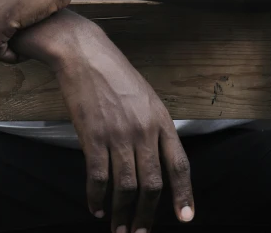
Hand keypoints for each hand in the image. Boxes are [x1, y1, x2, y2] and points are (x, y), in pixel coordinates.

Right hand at [53, 25, 194, 232]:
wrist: (86, 55)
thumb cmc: (116, 75)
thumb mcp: (146, 98)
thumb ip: (153, 128)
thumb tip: (156, 162)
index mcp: (161, 120)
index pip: (179, 164)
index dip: (183, 195)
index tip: (185, 218)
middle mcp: (143, 130)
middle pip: (152, 184)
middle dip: (147, 215)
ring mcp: (118, 134)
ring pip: (125, 186)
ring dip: (122, 213)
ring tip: (118, 229)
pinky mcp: (93, 136)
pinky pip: (97, 177)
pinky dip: (96, 198)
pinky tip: (96, 207)